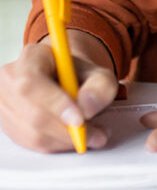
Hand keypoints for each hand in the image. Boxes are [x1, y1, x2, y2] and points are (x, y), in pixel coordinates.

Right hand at [0, 40, 117, 151]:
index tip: (80, 119)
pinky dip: (56, 145)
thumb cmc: (79, 75)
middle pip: (32, 114)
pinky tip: (73, 138)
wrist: (64, 80)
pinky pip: (31, 144)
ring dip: (64, 140)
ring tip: (90, 136)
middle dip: (66, 129)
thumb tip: (87, 107)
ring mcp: (4, 106)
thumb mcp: (99, 73)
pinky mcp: (8, 127)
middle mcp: (10, 81)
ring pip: (32, 134)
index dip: (55, 104)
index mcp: (31, 58)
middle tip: (95, 134)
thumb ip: (100, 86)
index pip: (32, 83)